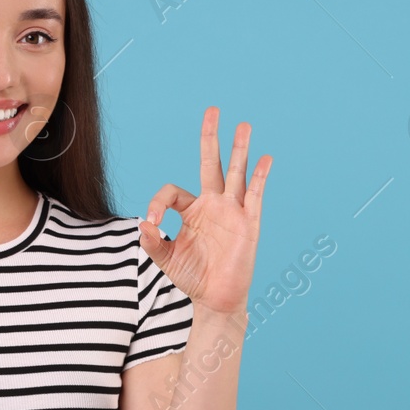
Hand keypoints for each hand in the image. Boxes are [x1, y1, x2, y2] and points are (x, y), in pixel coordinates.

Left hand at [138, 106, 271, 315]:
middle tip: (212, 110)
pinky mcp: (249, 223)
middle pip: (211, 163)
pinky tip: (266, 159)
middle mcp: (213, 204)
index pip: (173, 191)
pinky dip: (260, 177)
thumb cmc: (193, 277)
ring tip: (243, 125)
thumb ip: (152, 242)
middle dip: (211, 137)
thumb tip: (143, 224)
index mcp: (192, 210)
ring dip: (240, 149)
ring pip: (236, 173)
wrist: (216, 299)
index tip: (153, 222)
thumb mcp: (166, 259)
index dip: (159, 201)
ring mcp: (232, 211)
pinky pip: (255, 195)